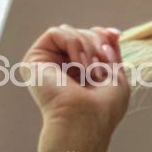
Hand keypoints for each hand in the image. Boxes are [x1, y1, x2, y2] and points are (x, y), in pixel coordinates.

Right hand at [23, 24, 130, 150]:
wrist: (85, 120)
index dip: (102, 34)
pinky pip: (56, 33)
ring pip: (69, 31)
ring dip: (87, 47)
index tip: (114, 34)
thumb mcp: (117, 77)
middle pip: (80, 33)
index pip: (89, 40)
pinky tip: (78, 65)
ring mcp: (47, 63)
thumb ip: (112, 54)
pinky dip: (73, 44)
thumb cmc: (103, 109)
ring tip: (91, 71)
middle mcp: (62, 67)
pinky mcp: (34, 60)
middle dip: (97, 44)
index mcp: (80, 72)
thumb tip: (110, 32)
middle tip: (102, 66)